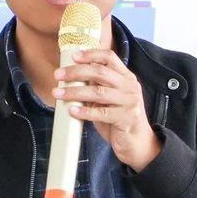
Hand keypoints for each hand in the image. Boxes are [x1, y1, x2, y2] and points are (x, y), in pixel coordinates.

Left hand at [52, 49, 162, 172]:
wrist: (137, 143)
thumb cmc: (119, 118)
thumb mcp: (110, 98)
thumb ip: (97, 87)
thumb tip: (70, 79)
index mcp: (126, 77)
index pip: (109, 58)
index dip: (91, 54)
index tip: (74, 56)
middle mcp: (130, 86)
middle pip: (100, 72)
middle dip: (76, 72)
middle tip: (58, 75)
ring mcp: (130, 102)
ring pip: (98, 92)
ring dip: (75, 92)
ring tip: (58, 94)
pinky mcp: (126, 118)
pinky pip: (101, 113)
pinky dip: (84, 111)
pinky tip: (72, 110)